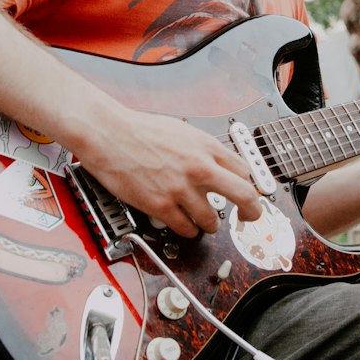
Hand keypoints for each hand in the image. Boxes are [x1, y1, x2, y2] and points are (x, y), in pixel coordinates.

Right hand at [77, 109, 261, 238]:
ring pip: (212, 220)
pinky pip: (185, 228)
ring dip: (210, 224)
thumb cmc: (140, 130)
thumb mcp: (183, 131)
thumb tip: (217, 164)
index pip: (244, 173)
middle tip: (248, 218)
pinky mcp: (161, 206)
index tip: (247, 195)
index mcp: (206, 147)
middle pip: (244, 196)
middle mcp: (199, 168)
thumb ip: (203, 149)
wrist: (109, 134)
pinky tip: (185, 225)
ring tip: (206, 222)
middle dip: (251, 212)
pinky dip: (188, 230)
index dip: (248, 188)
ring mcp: (181, 189)